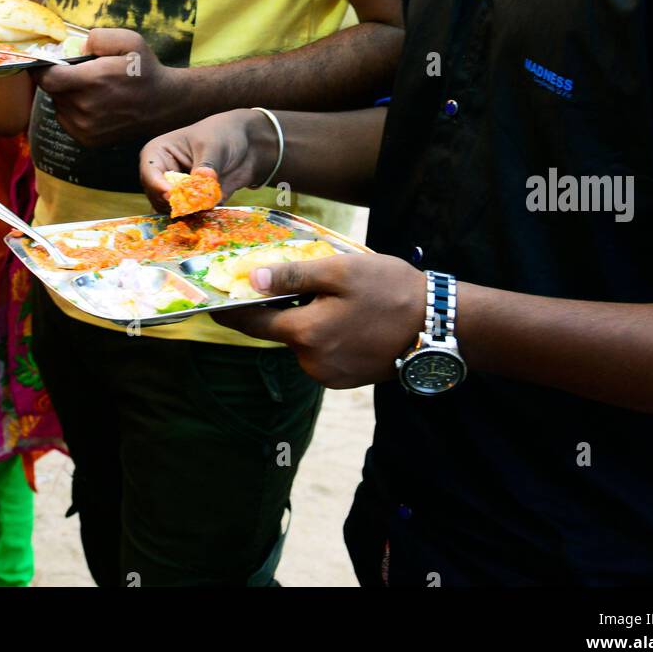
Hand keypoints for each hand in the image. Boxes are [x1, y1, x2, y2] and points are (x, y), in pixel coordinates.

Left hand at [39, 28, 182, 145]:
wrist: (163, 104)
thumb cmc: (145, 70)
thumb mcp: (130, 40)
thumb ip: (99, 37)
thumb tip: (76, 47)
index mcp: (93, 81)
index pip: (46, 78)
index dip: (42, 67)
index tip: (47, 61)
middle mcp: (86, 107)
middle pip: (52, 90)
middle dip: (59, 78)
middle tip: (78, 71)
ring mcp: (86, 127)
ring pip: (58, 105)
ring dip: (66, 94)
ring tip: (89, 88)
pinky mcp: (88, 139)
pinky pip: (66, 120)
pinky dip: (72, 110)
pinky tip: (91, 103)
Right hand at [140, 109, 278, 213]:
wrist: (245, 145)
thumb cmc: (222, 135)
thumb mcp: (213, 146)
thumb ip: (207, 165)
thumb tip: (203, 180)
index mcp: (158, 154)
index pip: (150, 174)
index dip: (159, 186)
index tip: (171, 195)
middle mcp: (162, 175)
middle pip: (158, 198)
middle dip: (177, 202)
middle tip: (197, 202)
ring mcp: (176, 192)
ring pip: (173, 211)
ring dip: (191, 211)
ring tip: (209, 200)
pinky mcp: (191, 204)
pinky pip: (190, 217)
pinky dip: (201, 216)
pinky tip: (214, 206)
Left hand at [212, 252, 427, 388]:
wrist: (438, 325)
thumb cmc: (390, 290)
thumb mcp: (340, 271)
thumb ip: (293, 275)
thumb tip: (252, 280)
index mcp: (307, 334)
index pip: (254, 323)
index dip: (233, 310)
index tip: (214, 300)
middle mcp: (312, 363)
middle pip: (282, 330)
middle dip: (285, 306)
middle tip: (304, 280)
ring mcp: (330, 376)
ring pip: (304, 340)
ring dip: (309, 319)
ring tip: (339, 296)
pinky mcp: (347, 380)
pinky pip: (322, 352)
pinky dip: (326, 334)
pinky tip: (351, 316)